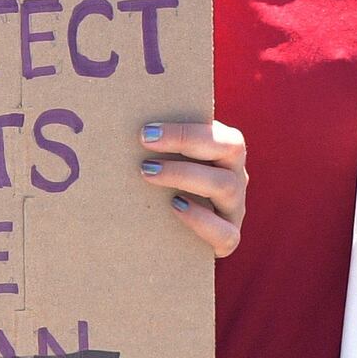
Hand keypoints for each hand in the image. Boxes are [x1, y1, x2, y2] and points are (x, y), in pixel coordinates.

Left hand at [141, 116, 247, 256]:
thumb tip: (120, 120)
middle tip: (145, 143)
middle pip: (231, 148)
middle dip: (186, 141)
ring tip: (148, 173)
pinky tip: (175, 207)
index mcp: (225, 151)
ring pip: (226, 186)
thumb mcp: (166, 161)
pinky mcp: (228, 238)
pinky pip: (225, 232)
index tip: (147, 132)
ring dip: (185, 175)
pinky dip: (200, 219)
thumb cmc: (163, 188)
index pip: (218, 131)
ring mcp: (235, 207)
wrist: (168, 237)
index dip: (186, 130)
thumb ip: (158, 144)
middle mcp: (236, 175)